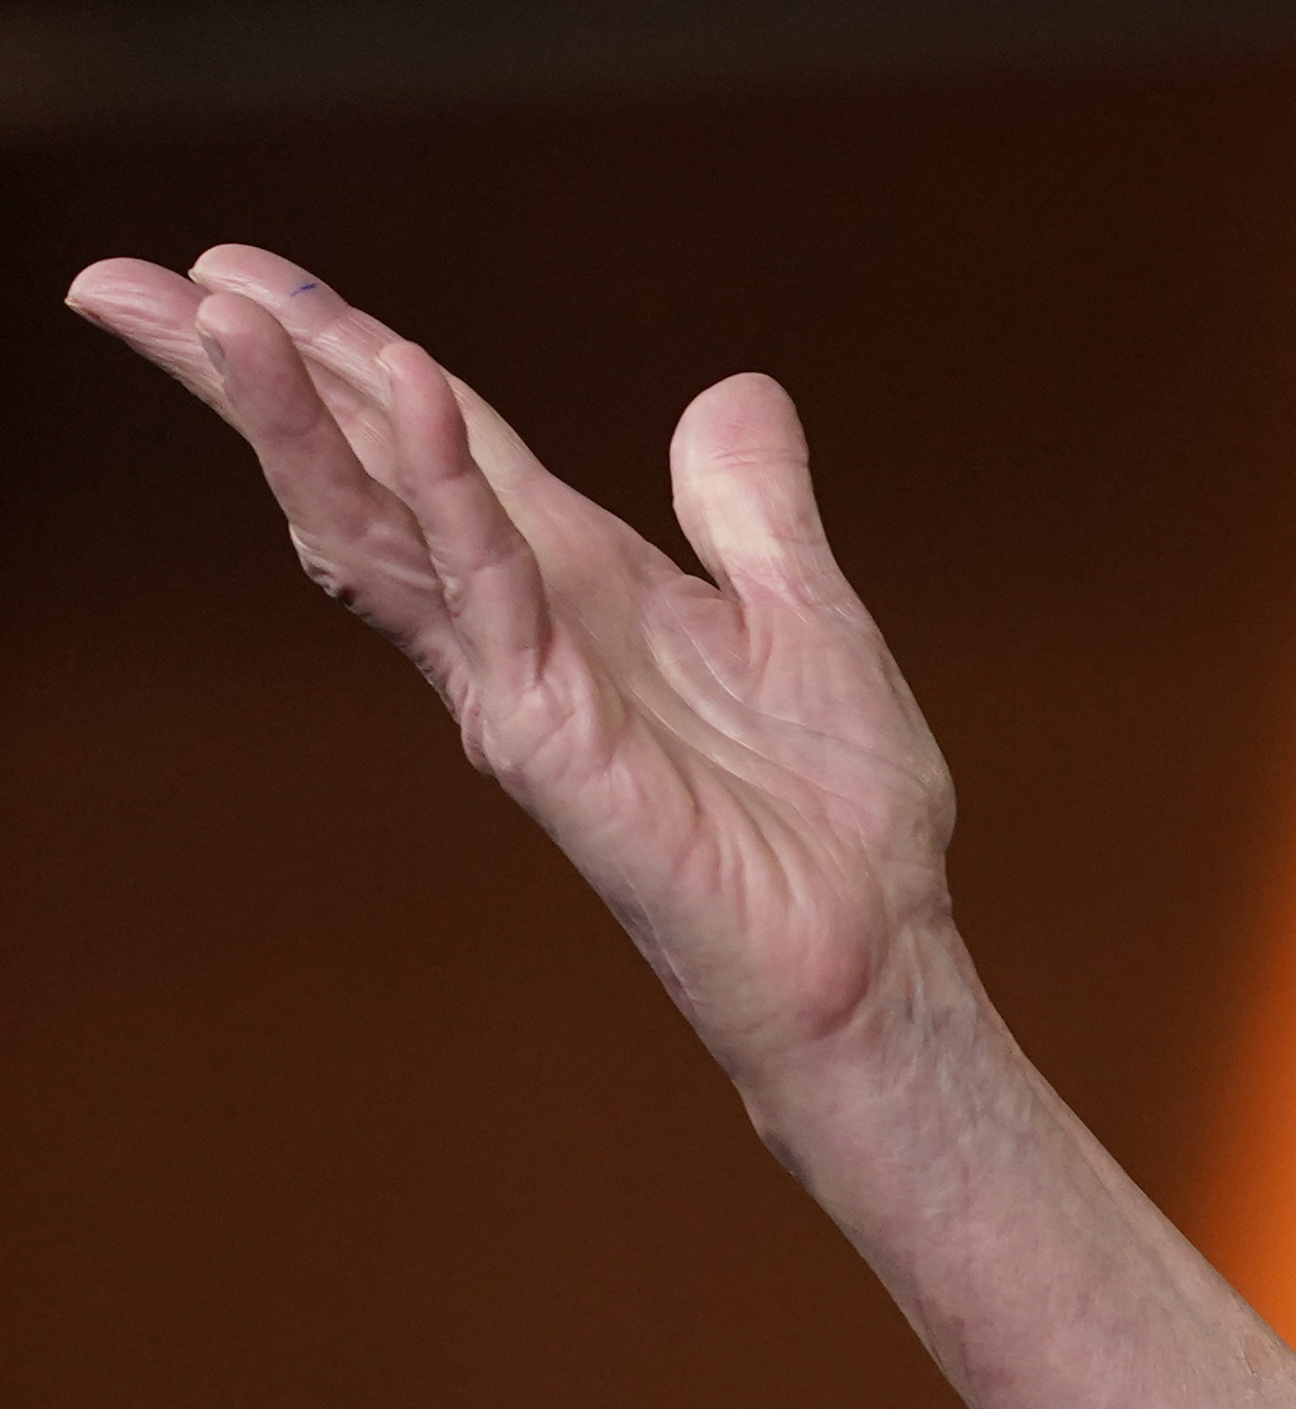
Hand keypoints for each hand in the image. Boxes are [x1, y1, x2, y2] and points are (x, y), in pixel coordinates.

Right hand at [67, 246, 965, 1089]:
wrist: (873, 946)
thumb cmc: (836, 815)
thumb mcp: (808, 612)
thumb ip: (754, 506)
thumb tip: (734, 389)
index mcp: (575, 580)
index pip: (433, 440)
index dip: (339, 351)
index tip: (234, 272)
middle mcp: (521, 621)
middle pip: (358, 468)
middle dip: (243, 376)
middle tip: (119, 281)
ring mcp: (517, 678)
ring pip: (378, 521)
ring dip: (296, 414)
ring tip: (214, 311)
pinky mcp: (547, 732)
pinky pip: (490, 584)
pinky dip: (450, 485)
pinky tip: (411, 391)